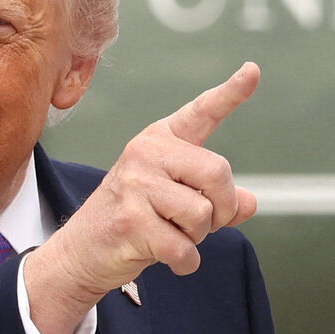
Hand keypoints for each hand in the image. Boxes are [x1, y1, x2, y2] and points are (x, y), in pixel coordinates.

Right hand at [25, 62, 259, 333]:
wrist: (81, 251)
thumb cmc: (134, 221)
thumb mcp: (176, 202)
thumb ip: (214, 198)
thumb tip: (249, 203)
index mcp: (160, 140)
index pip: (202, 112)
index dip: (231, 93)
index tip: (252, 71)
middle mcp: (147, 153)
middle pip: (218, 173)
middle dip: (222, 209)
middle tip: (205, 225)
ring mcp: (136, 185)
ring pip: (203, 214)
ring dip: (198, 238)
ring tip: (173, 237)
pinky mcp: (131, 220)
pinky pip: (184, 247)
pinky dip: (186, 262)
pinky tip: (169, 260)